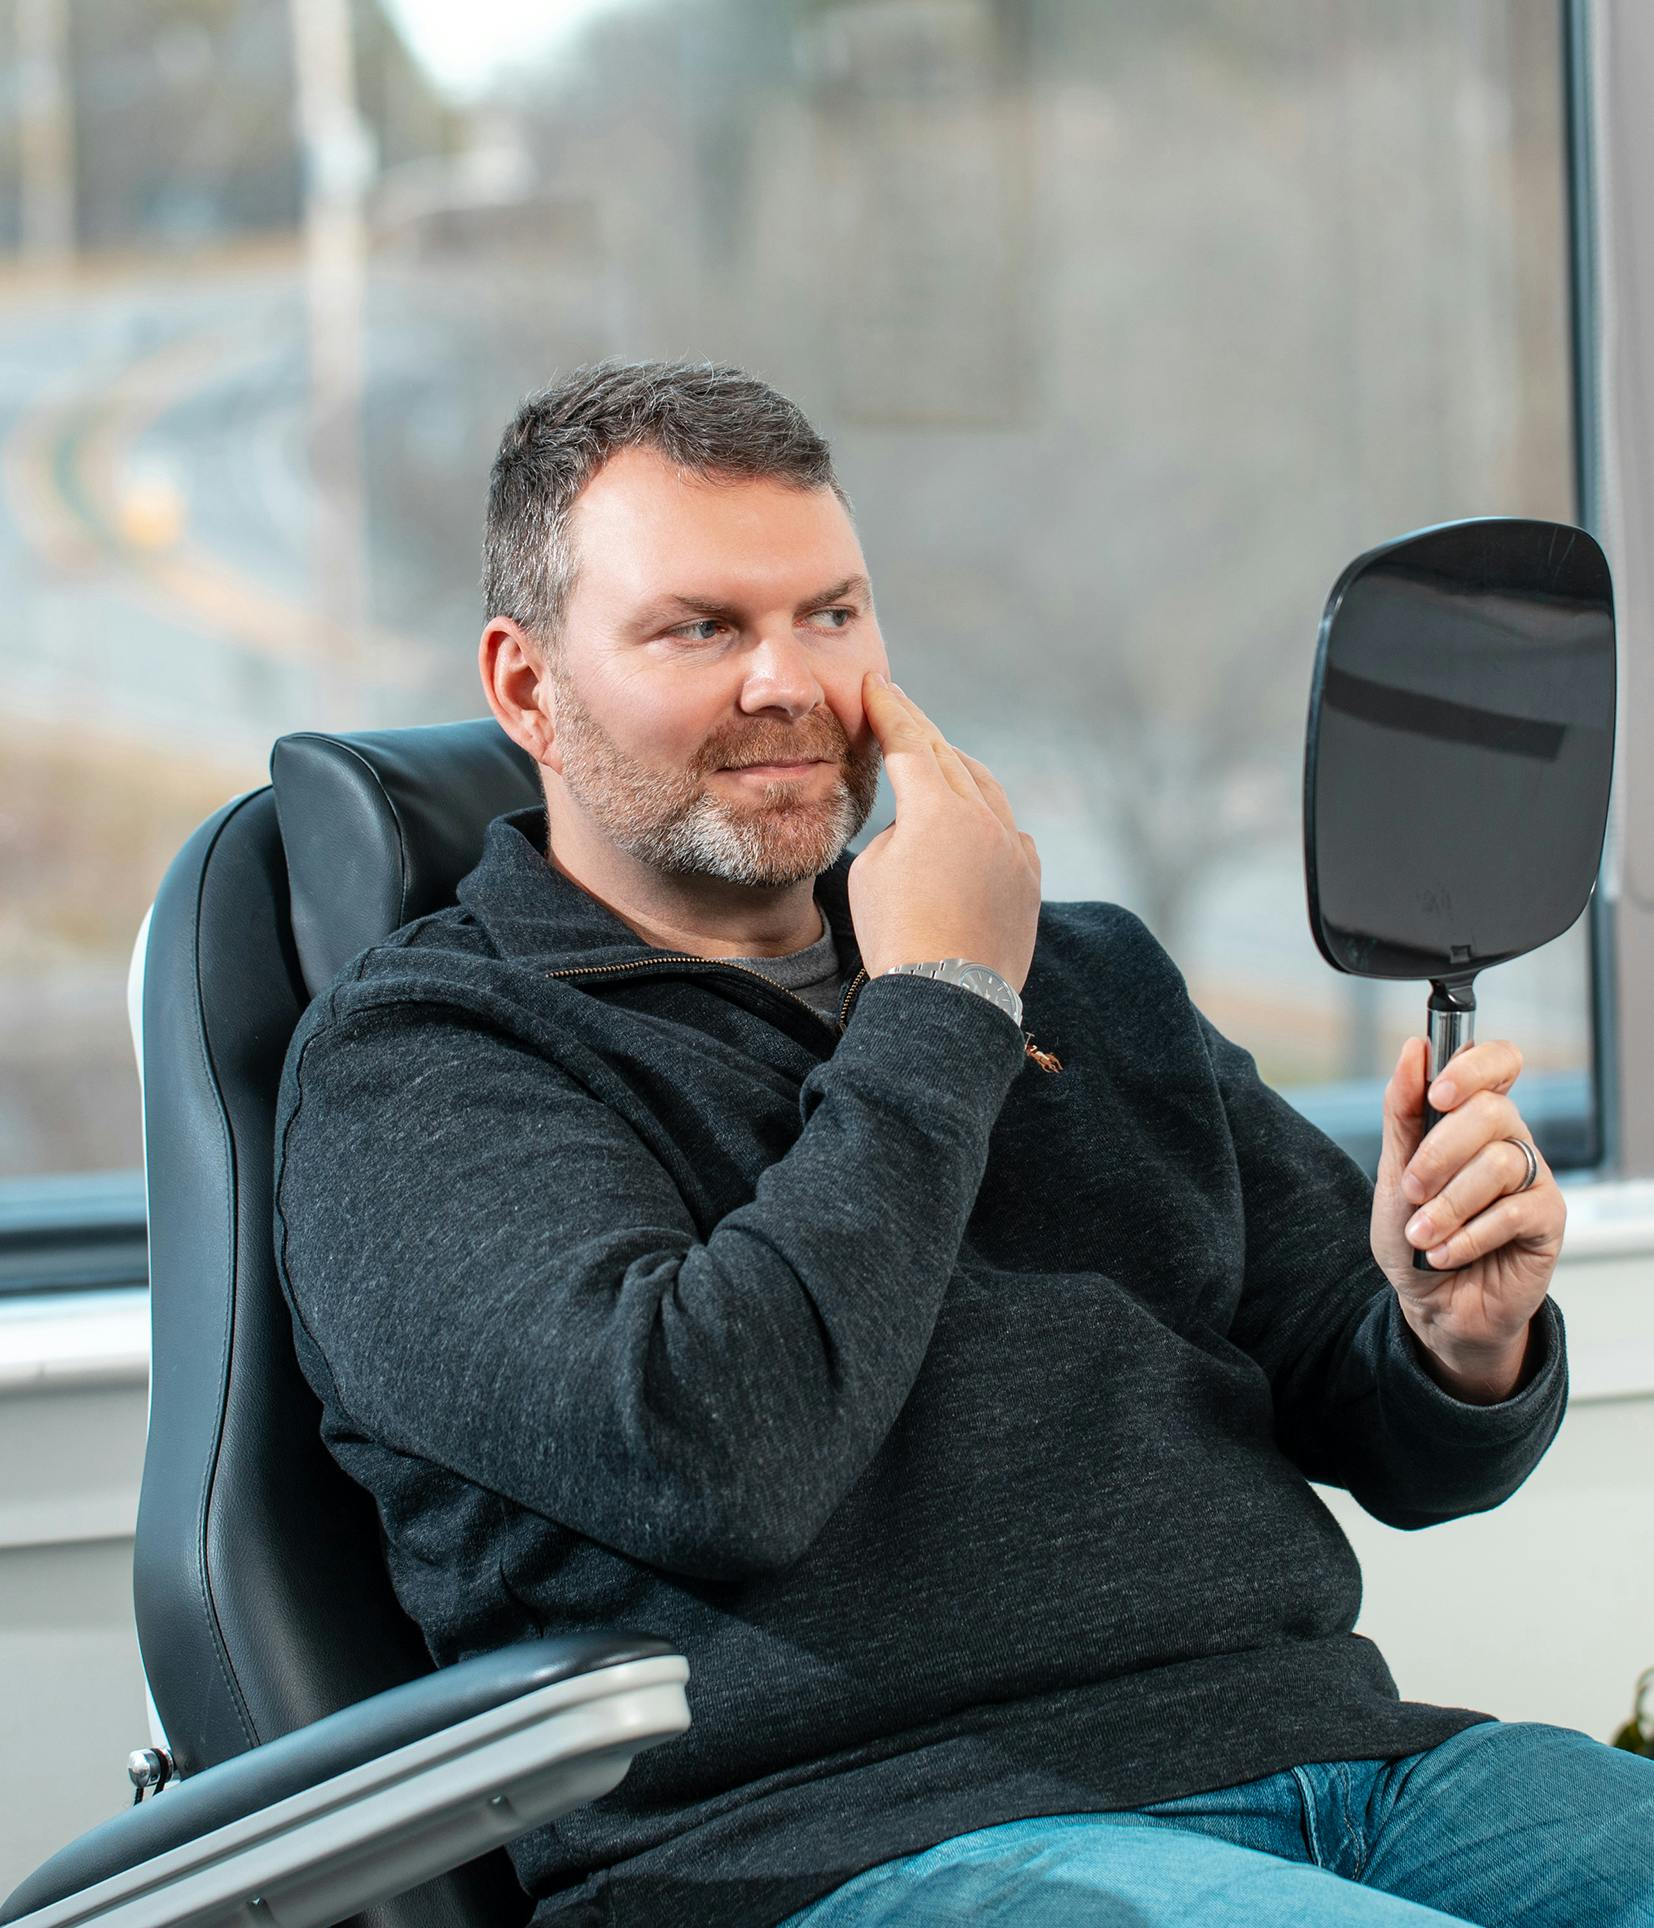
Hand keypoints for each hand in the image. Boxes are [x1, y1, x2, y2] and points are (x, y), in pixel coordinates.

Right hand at [848, 672, 1041, 989]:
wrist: (949, 998)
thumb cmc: (896, 937)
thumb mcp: (872, 872)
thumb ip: (898, 831)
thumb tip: (921, 828)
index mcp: (937, 808)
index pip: (908, 743)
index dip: (888, 710)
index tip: (875, 684)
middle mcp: (984, 817)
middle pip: (948, 756)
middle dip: (920, 728)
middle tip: (897, 702)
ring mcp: (1013, 847)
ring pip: (986, 789)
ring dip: (959, 768)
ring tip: (938, 756)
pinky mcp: (1029, 879)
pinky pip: (1010, 831)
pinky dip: (988, 818)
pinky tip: (977, 822)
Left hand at [1371, 1036, 1564, 1402]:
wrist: (1432, 1305)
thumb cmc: (1414, 1236)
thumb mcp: (1392, 1173)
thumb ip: (1402, 1112)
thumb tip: (1415, 1050)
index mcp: (1472, 1118)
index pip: (1497, 1062)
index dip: (1474, 1067)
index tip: (1437, 1094)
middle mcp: (1509, 1140)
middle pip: (1492, 1112)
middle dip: (1438, 1153)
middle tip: (1410, 1190)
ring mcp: (1533, 1178)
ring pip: (1500, 1163)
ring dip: (1448, 1204)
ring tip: (1421, 1234)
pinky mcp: (1548, 1219)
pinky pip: (1515, 1211)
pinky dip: (1468, 1235)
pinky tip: (1444, 1253)